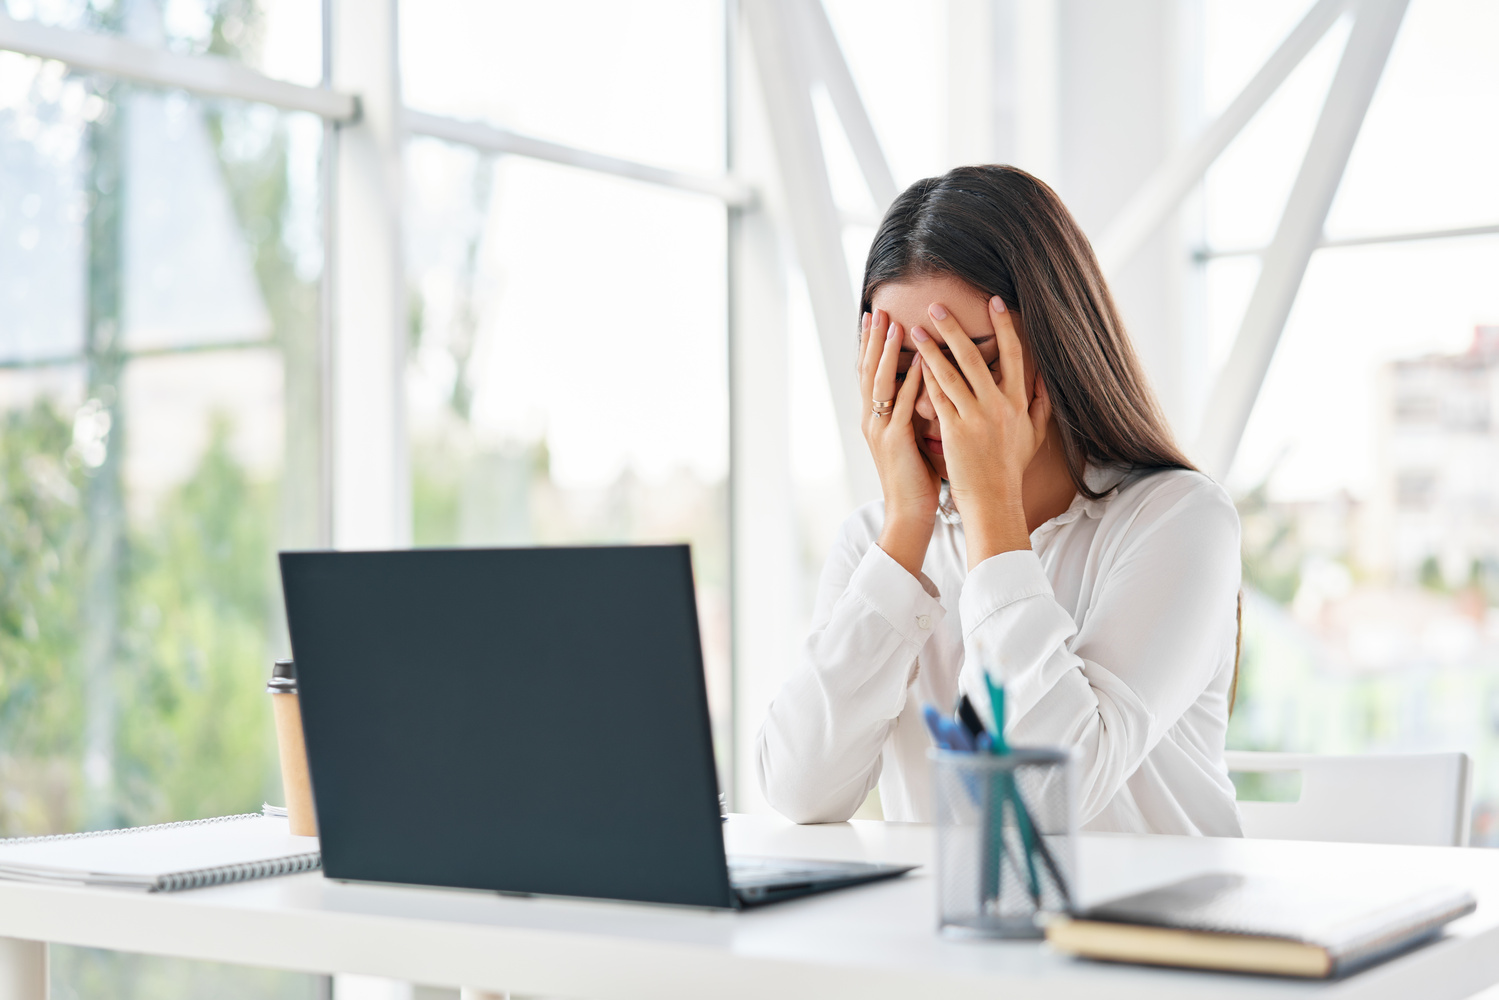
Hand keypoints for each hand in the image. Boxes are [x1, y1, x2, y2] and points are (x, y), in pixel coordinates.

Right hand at [859, 309, 939, 576]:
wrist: (909, 514)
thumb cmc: (918, 479)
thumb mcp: (913, 438)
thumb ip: (915, 412)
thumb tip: (929, 387)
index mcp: (877, 419)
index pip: (871, 373)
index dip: (871, 345)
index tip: (875, 318)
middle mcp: (873, 420)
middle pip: (869, 371)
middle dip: (873, 339)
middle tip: (876, 310)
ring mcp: (881, 430)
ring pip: (880, 384)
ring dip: (887, 353)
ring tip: (893, 325)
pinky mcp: (895, 442)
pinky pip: (902, 407)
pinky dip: (909, 383)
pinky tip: (918, 364)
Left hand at [909, 296, 1051, 567]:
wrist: (994, 501)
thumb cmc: (1010, 470)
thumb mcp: (1034, 436)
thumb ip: (1041, 405)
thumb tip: (1046, 380)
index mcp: (1018, 403)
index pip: (1014, 355)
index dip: (1004, 326)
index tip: (995, 301)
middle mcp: (998, 406)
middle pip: (974, 357)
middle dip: (954, 327)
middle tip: (936, 305)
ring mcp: (975, 418)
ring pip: (950, 373)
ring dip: (931, 348)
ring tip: (915, 328)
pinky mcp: (954, 431)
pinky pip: (937, 398)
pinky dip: (925, 378)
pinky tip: (913, 362)